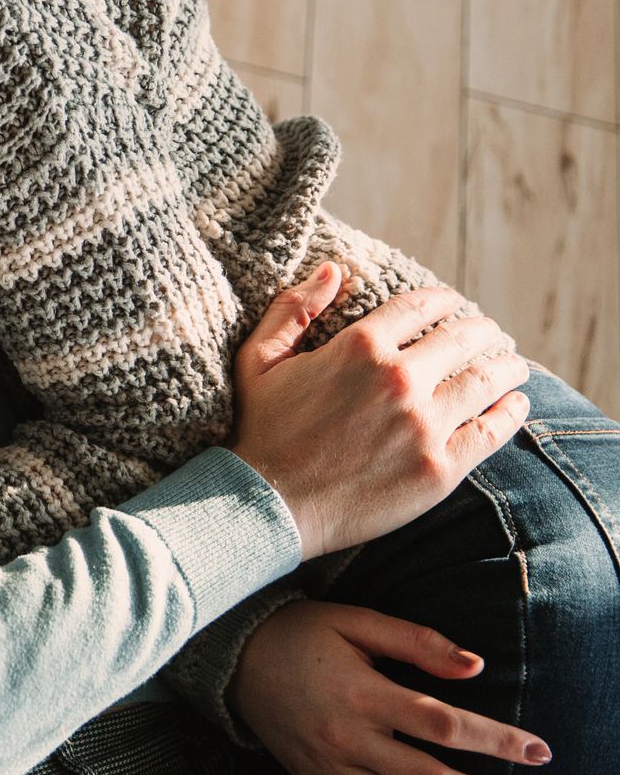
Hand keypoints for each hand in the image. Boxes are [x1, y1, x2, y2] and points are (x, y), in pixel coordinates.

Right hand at [225, 262, 529, 558]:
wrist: (267, 505)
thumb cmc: (260, 429)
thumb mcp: (258, 358)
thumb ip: (293, 309)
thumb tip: (333, 269)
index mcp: (358, 347)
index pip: (419, 306)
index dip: (442, 299)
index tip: (452, 301)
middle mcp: (399, 380)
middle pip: (463, 339)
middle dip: (482, 330)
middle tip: (490, 332)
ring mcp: (424, 426)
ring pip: (486, 382)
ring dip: (507, 366)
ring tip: (513, 365)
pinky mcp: (440, 468)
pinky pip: (492, 432)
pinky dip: (511, 412)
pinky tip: (516, 403)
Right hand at [231, 601, 552, 774]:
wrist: (229, 652)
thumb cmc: (299, 631)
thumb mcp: (355, 621)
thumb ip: (416, 641)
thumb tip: (477, 666)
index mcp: (363, 695)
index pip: (444, 725)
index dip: (497, 740)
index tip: (540, 752)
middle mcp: (348, 738)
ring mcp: (328, 766)